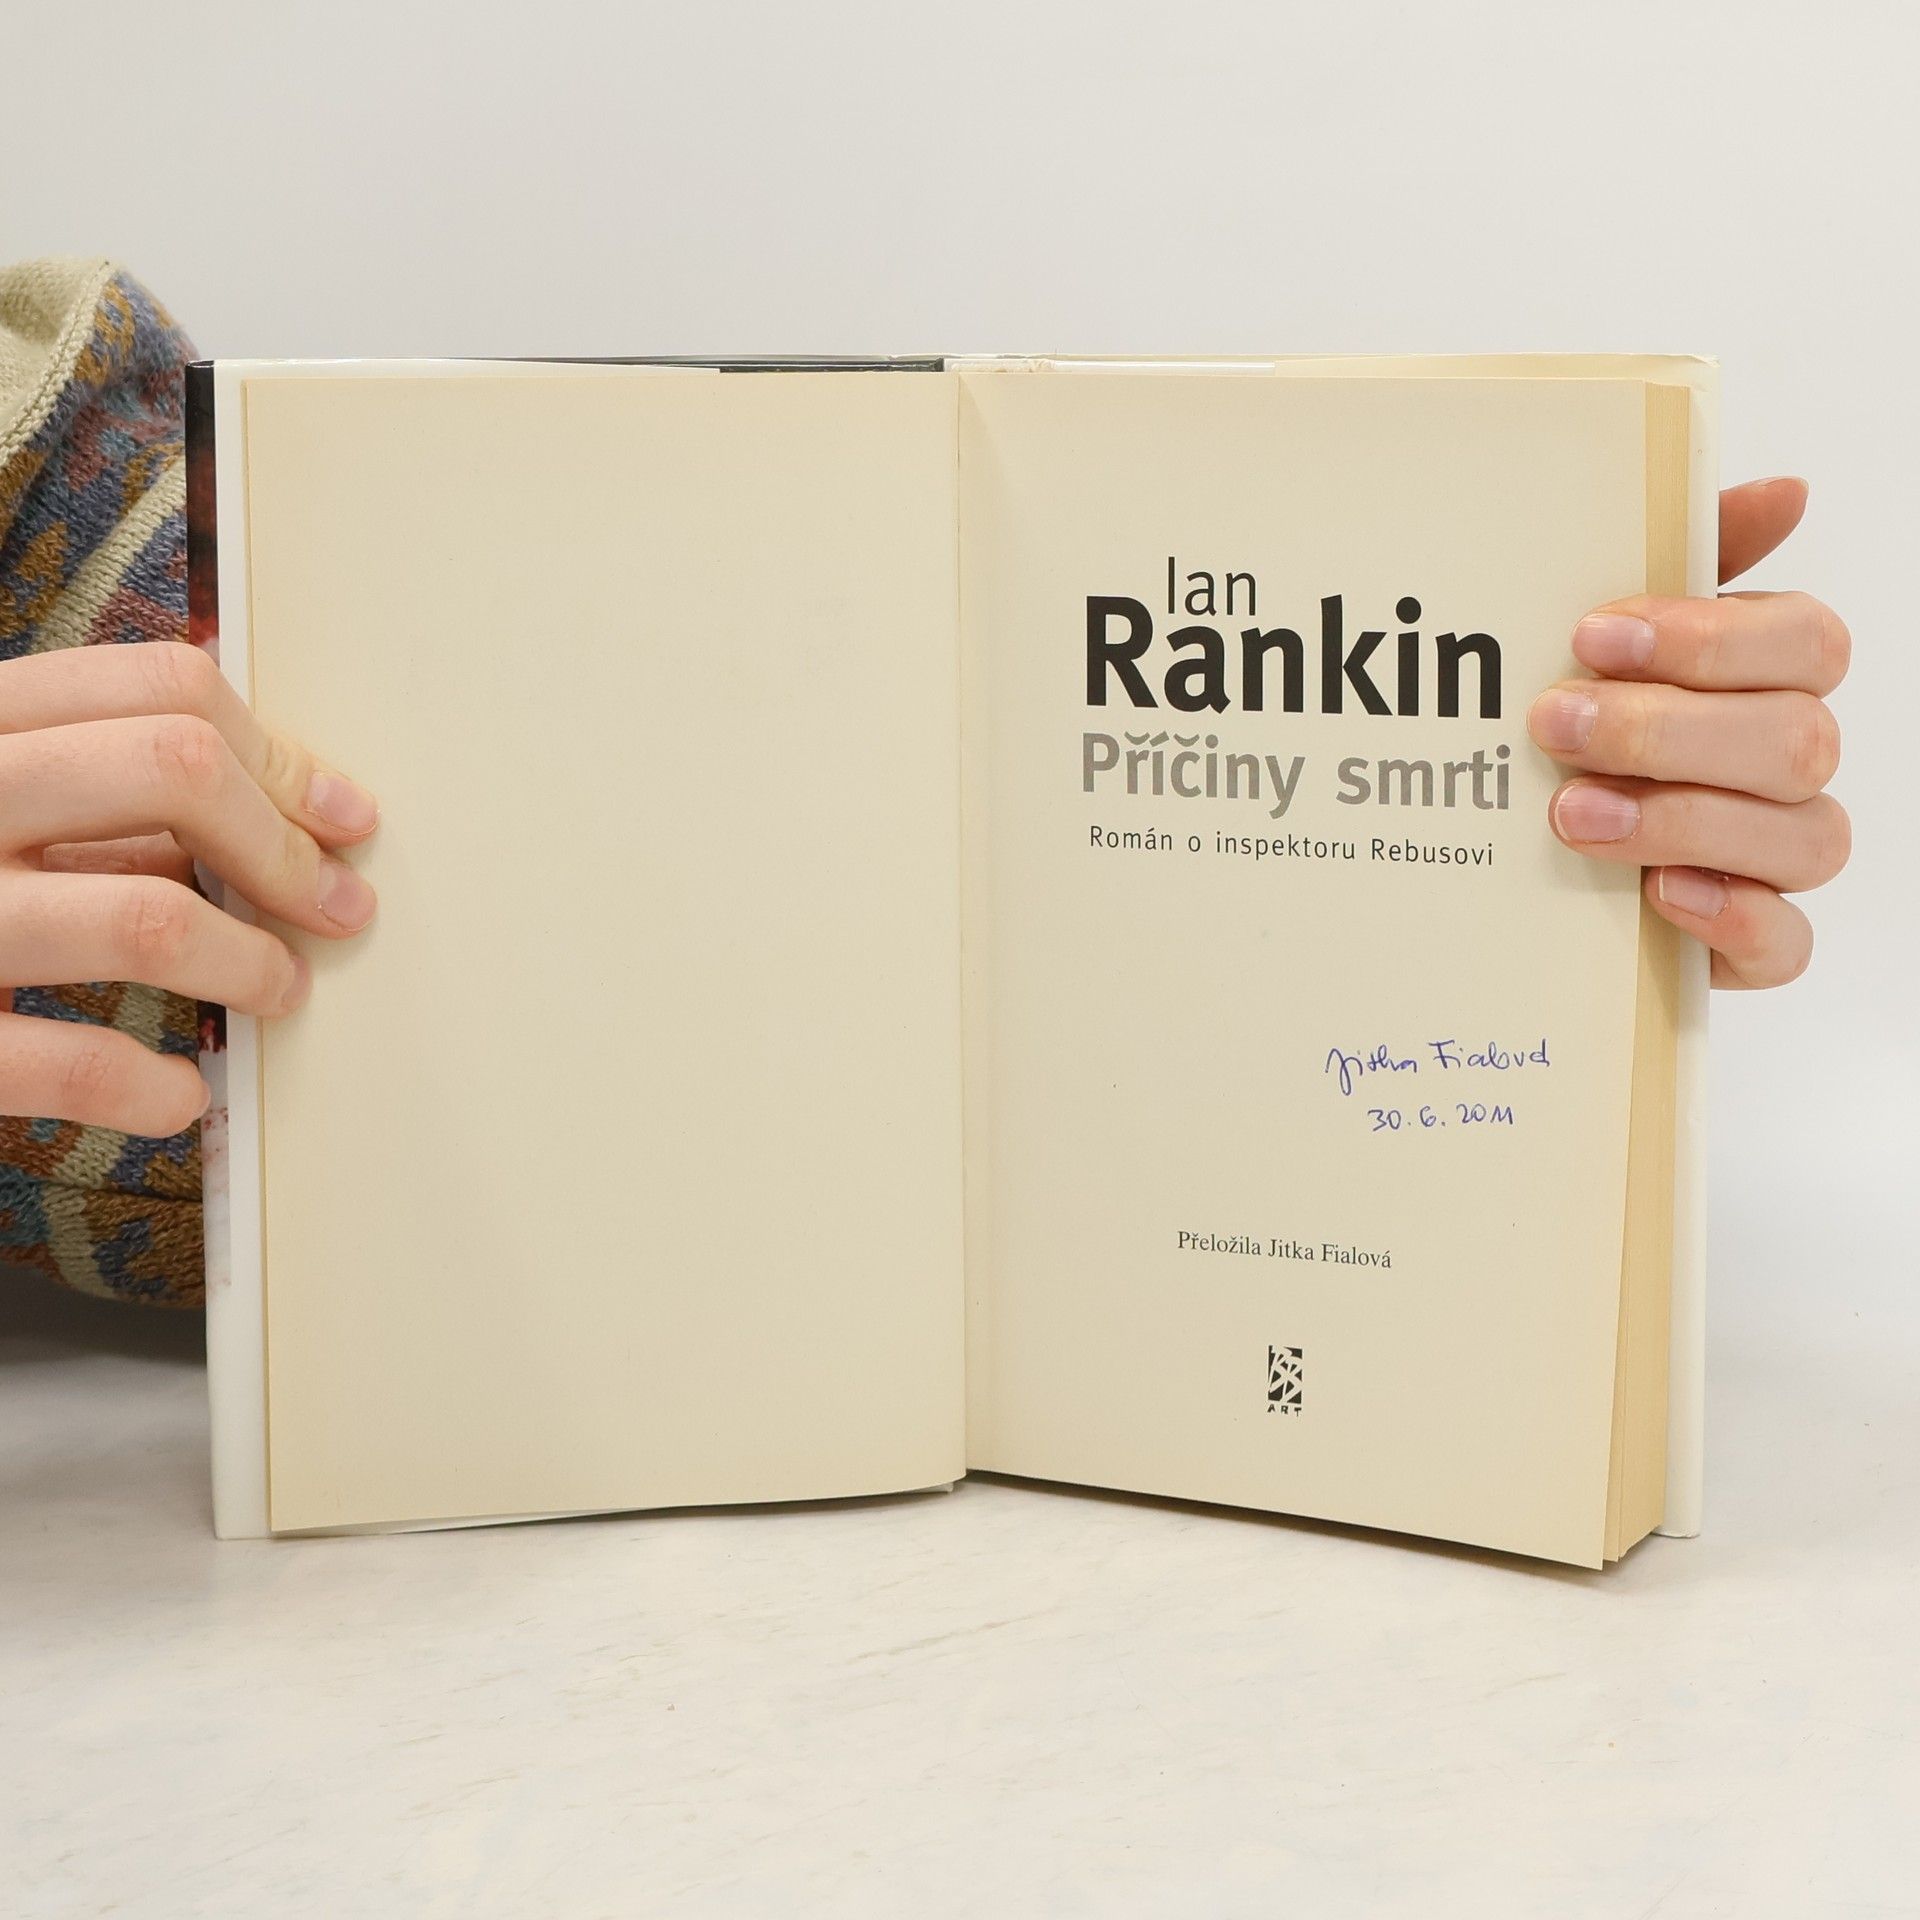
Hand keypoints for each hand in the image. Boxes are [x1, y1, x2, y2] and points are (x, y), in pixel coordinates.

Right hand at [0, 643, 378, 1134]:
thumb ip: (84, 799)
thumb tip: (271, 815)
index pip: (156, 688)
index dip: (278, 754)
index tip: (344, 818)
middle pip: (172, 767)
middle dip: (283, 846)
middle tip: (335, 909)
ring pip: (145, 915)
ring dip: (249, 963)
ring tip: (278, 992)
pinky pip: (64, 1063)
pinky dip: (152, 1090)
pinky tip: (180, 1097)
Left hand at [1527, 477, 1848, 987]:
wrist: (1514, 856)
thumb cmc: (1578, 725)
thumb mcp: (1606, 640)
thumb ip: (1687, 561)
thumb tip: (1785, 491)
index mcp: (1770, 679)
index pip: (1807, 644)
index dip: (1711, 639)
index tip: (1593, 635)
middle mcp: (1788, 764)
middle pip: (1795, 739)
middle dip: (1665, 730)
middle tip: (1554, 724)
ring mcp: (1776, 856)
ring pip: (1802, 837)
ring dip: (1681, 820)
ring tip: (1571, 814)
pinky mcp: (1749, 942)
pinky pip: (1787, 944)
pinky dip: (1733, 920)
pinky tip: (1661, 895)